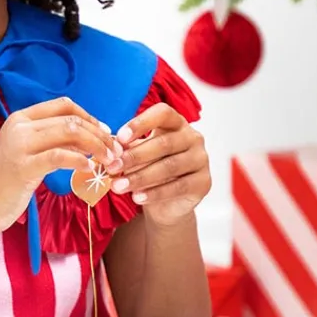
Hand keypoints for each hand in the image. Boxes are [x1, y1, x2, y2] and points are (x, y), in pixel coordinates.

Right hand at [0, 97, 117, 235]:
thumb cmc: (6, 181)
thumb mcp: (29, 153)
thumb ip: (53, 141)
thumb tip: (90, 137)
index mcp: (21, 118)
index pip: (63, 105)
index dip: (89, 116)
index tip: (105, 133)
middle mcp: (20, 126)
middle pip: (71, 119)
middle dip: (99, 134)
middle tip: (115, 151)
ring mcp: (20, 145)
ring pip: (69, 133)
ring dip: (96, 146)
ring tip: (109, 161)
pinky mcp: (23, 166)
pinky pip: (60, 157)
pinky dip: (80, 161)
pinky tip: (90, 169)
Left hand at [108, 104, 209, 227]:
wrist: (168, 203)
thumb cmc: (150, 168)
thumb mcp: (138, 155)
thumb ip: (128, 149)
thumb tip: (112, 150)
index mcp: (176, 123)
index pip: (163, 113)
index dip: (141, 123)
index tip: (119, 138)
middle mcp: (192, 137)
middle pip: (164, 143)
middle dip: (135, 156)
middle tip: (113, 167)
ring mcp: (201, 159)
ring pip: (169, 166)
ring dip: (140, 177)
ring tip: (118, 186)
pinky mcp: (204, 182)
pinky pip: (178, 187)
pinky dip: (154, 193)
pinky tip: (137, 197)